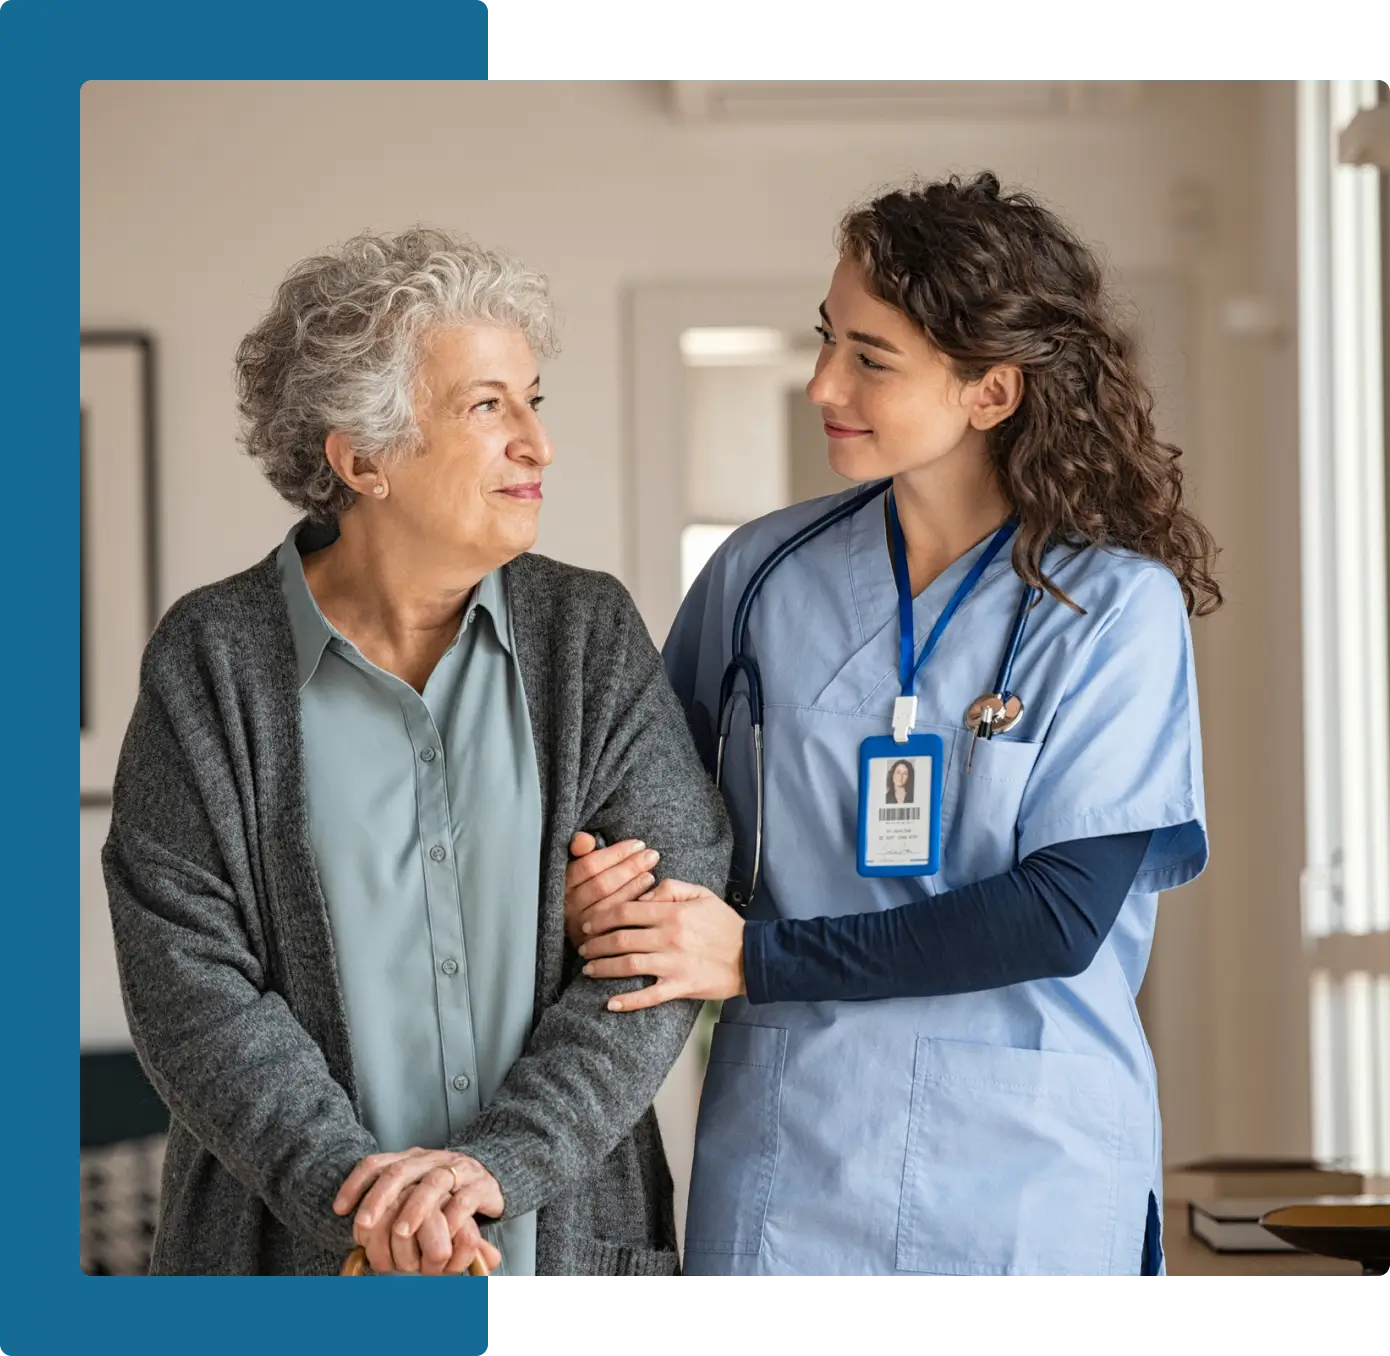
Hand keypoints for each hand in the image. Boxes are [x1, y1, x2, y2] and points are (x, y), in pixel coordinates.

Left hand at [334, 1149, 502, 1275]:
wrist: (494, 1174)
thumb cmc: (445, 1192)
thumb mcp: (415, 1190)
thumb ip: (388, 1202)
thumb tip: (345, 1218)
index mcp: (412, 1159)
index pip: (377, 1163)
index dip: (355, 1183)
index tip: (339, 1209)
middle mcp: (432, 1160)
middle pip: (400, 1171)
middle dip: (379, 1198)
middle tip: (363, 1225)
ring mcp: (458, 1171)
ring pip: (433, 1183)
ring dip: (415, 1209)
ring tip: (400, 1233)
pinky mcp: (481, 1186)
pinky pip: (464, 1201)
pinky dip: (451, 1218)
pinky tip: (441, 1235)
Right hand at [565, 832, 661, 947]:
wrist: (584, 928)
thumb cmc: (585, 886)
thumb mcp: (579, 865)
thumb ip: (579, 848)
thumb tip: (585, 840)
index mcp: (562, 884)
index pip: (589, 865)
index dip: (616, 854)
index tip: (637, 844)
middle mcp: (567, 907)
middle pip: (601, 884)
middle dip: (629, 867)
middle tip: (651, 855)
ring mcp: (580, 927)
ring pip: (609, 904)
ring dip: (633, 886)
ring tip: (651, 873)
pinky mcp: (593, 943)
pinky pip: (616, 924)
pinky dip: (633, 906)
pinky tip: (648, 895)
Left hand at [576, 878, 745, 1010]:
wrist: (752, 956)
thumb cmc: (725, 924)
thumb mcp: (702, 894)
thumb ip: (671, 888)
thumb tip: (643, 894)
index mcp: (672, 913)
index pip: (626, 911)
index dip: (601, 917)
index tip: (589, 923)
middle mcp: (669, 938)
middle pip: (620, 939)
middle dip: (595, 943)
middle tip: (582, 947)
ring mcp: (674, 964)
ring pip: (628, 965)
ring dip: (603, 967)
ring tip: (588, 969)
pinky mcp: (681, 986)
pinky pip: (649, 996)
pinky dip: (627, 1001)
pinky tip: (610, 1003)